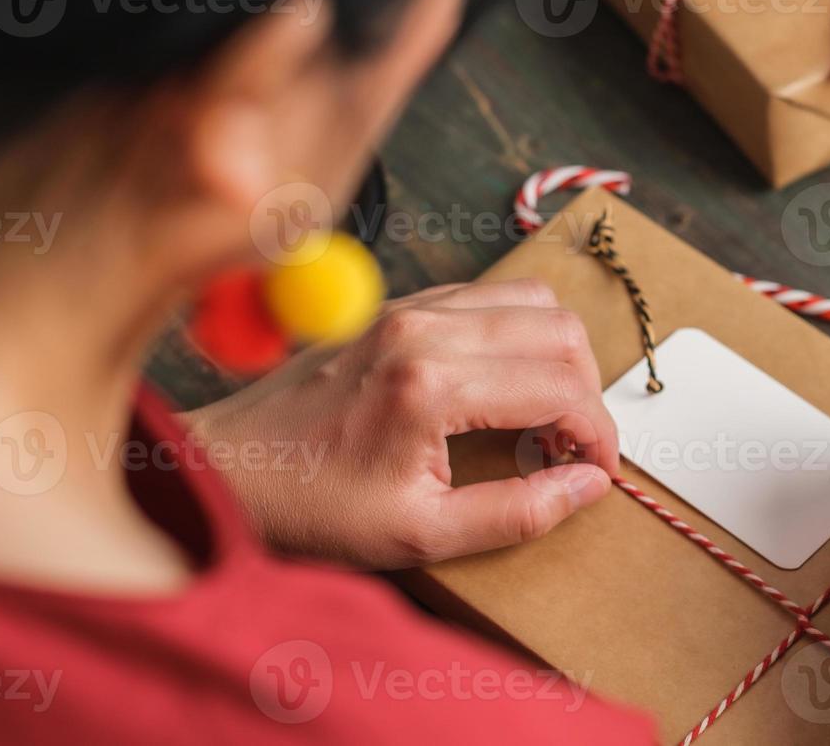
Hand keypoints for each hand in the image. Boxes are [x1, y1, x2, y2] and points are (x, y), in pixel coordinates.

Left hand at [184, 279, 619, 568]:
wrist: (230, 468)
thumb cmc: (313, 506)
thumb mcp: (421, 534)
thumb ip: (517, 512)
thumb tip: (587, 486)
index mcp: (433, 386)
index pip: (562, 387)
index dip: (599, 434)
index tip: (599, 472)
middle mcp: (426, 329)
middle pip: (560, 330)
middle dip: (587, 391)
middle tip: (574, 446)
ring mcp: (409, 306)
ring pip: (532, 300)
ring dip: (557, 355)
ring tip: (544, 414)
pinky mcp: (398, 303)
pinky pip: (488, 296)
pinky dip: (518, 333)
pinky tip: (503, 385)